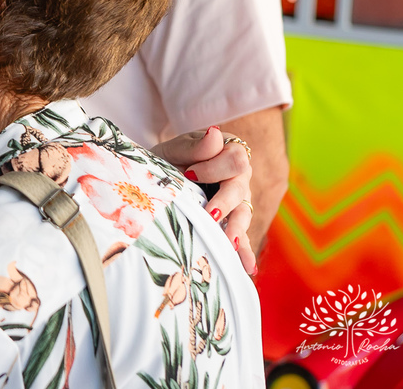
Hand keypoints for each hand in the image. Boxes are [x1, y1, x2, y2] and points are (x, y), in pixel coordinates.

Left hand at [151, 127, 256, 274]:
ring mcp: (237, 201)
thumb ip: (194, 144)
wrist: (155, 178)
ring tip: (229, 244)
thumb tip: (213, 134)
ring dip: (236, 229)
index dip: (214, 168)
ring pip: (243, 215)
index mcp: (228, 152)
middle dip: (225, 203)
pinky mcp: (230, 222)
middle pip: (241, 189)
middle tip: (210, 215)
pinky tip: (248, 267)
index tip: (190, 173)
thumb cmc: (167, 159)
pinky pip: (241, 238)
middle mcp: (238, 177)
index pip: (235, 159)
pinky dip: (245, 252)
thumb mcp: (173, 149)